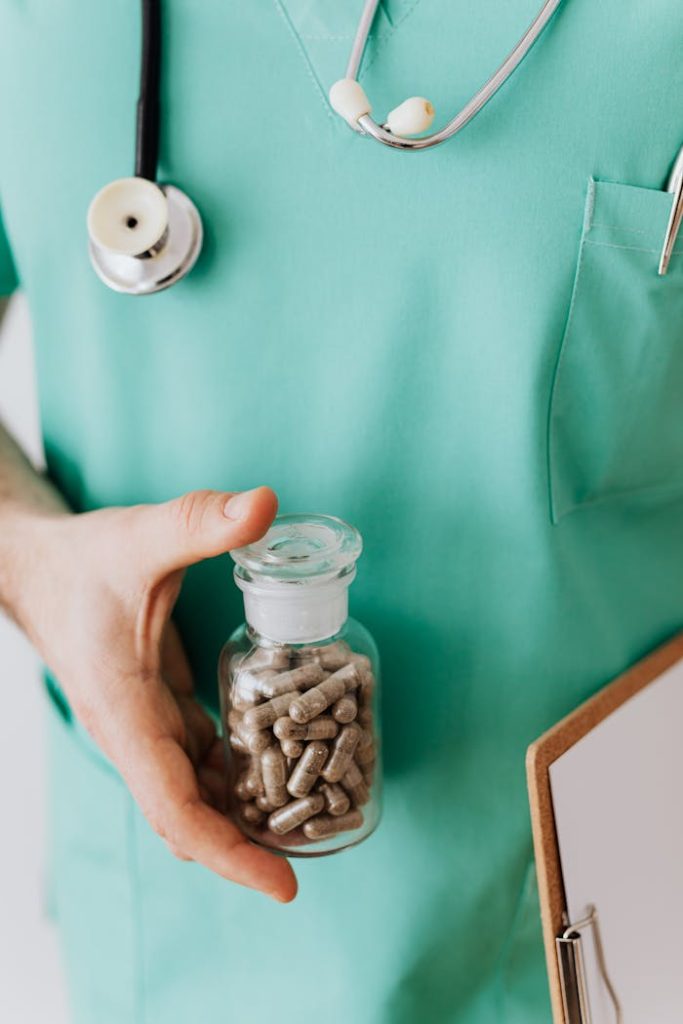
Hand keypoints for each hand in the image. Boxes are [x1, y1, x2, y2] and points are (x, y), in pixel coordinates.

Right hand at [17, 487, 296, 901]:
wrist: (37, 568)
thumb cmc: (82, 561)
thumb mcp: (141, 537)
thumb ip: (200, 522)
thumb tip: (264, 504)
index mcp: (124, 714)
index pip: (175, 808)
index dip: (230, 852)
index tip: (284, 883)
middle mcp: (133, 734)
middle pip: (189, 818)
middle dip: (247, 846)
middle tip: (316, 854)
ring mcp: (142, 728)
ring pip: (194, 793)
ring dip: (243, 813)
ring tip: (310, 820)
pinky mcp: (155, 712)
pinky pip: (197, 760)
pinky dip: (234, 774)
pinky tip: (275, 765)